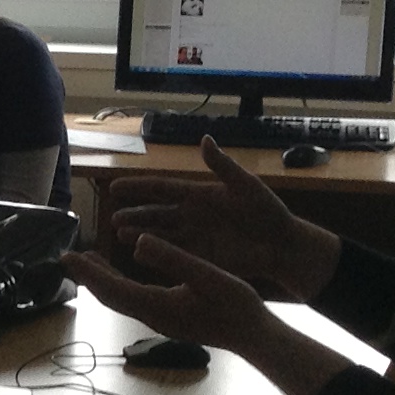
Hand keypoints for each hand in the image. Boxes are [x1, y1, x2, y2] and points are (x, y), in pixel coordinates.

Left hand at [63, 233, 281, 354]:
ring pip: (121, 300)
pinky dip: (120, 286)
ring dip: (102, 281)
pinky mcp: (169, 320)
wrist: (255, 337)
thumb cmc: (237, 306)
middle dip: (88, 276)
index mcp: (157, 305)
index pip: (111, 287)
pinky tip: (124, 276)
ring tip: (89, 261)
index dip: (87, 271)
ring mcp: (160, 321)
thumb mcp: (207, 275)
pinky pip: (134, 302)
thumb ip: (173, 259)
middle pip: (110, 296)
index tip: (67, 255)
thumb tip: (138, 242)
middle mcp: (152, 316)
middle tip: (68, 256)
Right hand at [108, 137, 339, 297]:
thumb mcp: (246, 186)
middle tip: (112, 217)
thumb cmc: (268, 212)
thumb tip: (205, 138)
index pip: (162, 189)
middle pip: (155, 213)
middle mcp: (191, 214)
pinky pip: (172, 253)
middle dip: (133, 214)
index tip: (115, 186)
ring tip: (118, 234)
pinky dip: (155, 253)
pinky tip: (138, 253)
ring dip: (139, 233)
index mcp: (199, 194)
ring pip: (159, 234)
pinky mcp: (199, 256)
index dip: (139, 188)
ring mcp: (193, 237)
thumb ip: (223, 166)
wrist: (282, 246)